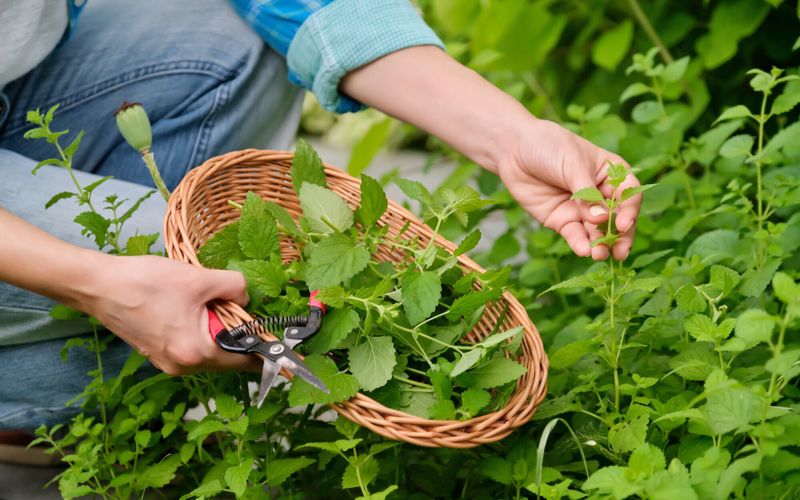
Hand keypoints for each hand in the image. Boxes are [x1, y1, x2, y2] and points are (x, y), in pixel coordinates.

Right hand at [82, 254, 256, 374]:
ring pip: (210, 350)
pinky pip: (192, 346)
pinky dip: (202, 330)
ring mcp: (168, 362)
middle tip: (247, 310)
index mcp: (196, 352)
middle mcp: (182, 365)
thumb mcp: (200, 279)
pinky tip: (196, 308)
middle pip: (228, 356)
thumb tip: (248, 298)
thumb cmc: (146, 282)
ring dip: (220, 330)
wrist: (98, 285)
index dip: (265, 350)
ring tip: (216, 303)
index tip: (283, 344)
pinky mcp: (158, 352)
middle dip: (241, 335)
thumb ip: (234, 288)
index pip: (244, 360)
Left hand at [496, 118, 640, 260]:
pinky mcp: (561, 221)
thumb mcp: (572, 164)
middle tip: (620, 251)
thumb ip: (586, 193)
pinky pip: (575, 235)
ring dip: (601, 244)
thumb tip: (600, 219)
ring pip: (597, 231)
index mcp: (610, 174)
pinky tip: (583, 251)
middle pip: (616, 219)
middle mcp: (599, 194)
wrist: (513, 150)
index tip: (622, 224)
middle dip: (620, 236)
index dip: (629, 211)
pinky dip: (580, 244)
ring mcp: (581, 210)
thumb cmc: (548, 146)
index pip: (629, 195)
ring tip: (600, 254)